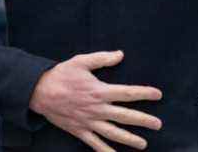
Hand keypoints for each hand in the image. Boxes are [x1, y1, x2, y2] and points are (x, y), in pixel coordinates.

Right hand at [29, 50, 161, 150]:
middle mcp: (97, 108)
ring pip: (113, 133)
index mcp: (99, 91)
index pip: (127, 93)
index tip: (158, 94)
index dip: (144, 93)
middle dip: (143, 121)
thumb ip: (102, 58)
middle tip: (158, 124)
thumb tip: (121, 55)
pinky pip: (95, 144)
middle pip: (125, 116)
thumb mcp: (80, 61)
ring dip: (130, 139)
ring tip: (143, 144)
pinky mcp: (79, 130)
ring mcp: (88, 121)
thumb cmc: (61, 74)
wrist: (39, 91)